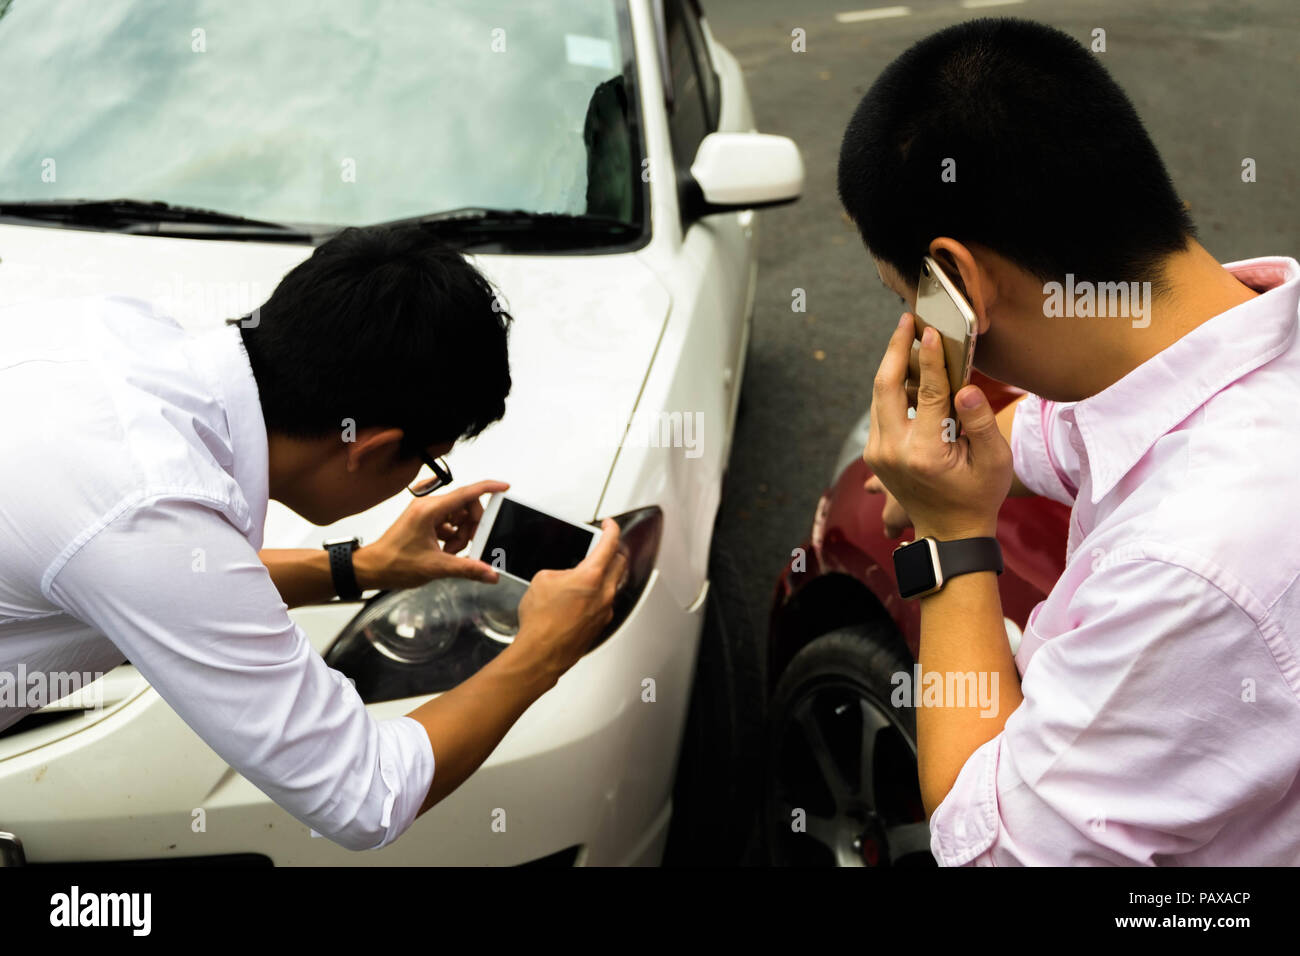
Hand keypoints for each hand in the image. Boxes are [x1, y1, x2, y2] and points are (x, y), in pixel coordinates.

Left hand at [354, 480, 508, 590]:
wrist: (372, 568)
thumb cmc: (395, 563)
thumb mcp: (436, 567)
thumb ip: (467, 568)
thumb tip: (490, 573)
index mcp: (430, 510)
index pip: (466, 493)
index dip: (488, 488)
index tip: (504, 487)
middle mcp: (428, 506)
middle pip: (465, 507)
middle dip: (471, 527)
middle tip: (467, 546)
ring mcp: (425, 513)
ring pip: (458, 516)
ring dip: (461, 535)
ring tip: (450, 552)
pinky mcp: (424, 521)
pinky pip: (449, 523)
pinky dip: (452, 537)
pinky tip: (445, 552)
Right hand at [511, 519, 626, 682]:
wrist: (541, 653)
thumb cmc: (540, 622)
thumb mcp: (542, 580)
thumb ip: (561, 571)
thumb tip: (565, 575)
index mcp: (592, 576)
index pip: (610, 543)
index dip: (612, 528)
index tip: (610, 524)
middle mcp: (604, 592)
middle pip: (619, 562)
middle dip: (612, 550)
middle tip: (603, 545)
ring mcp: (605, 610)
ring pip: (614, 583)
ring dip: (606, 573)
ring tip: (589, 572)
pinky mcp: (600, 624)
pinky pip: (605, 602)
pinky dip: (598, 594)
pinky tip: (581, 597)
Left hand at [863, 313, 1011, 540]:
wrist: (949, 533)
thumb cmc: (978, 496)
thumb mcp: (994, 462)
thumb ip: (980, 422)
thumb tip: (965, 387)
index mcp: (924, 453)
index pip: (926, 393)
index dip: (929, 358)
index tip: (929, 329)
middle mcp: (893, 451)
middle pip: (885, 386)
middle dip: (895, 349)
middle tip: (906, 320)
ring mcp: (879, 453)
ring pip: (878, 395)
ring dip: (891, 364)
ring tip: (906, 336)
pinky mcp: (875, 452)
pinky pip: (880, 409)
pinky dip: (891, 386)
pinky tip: (906, 369)